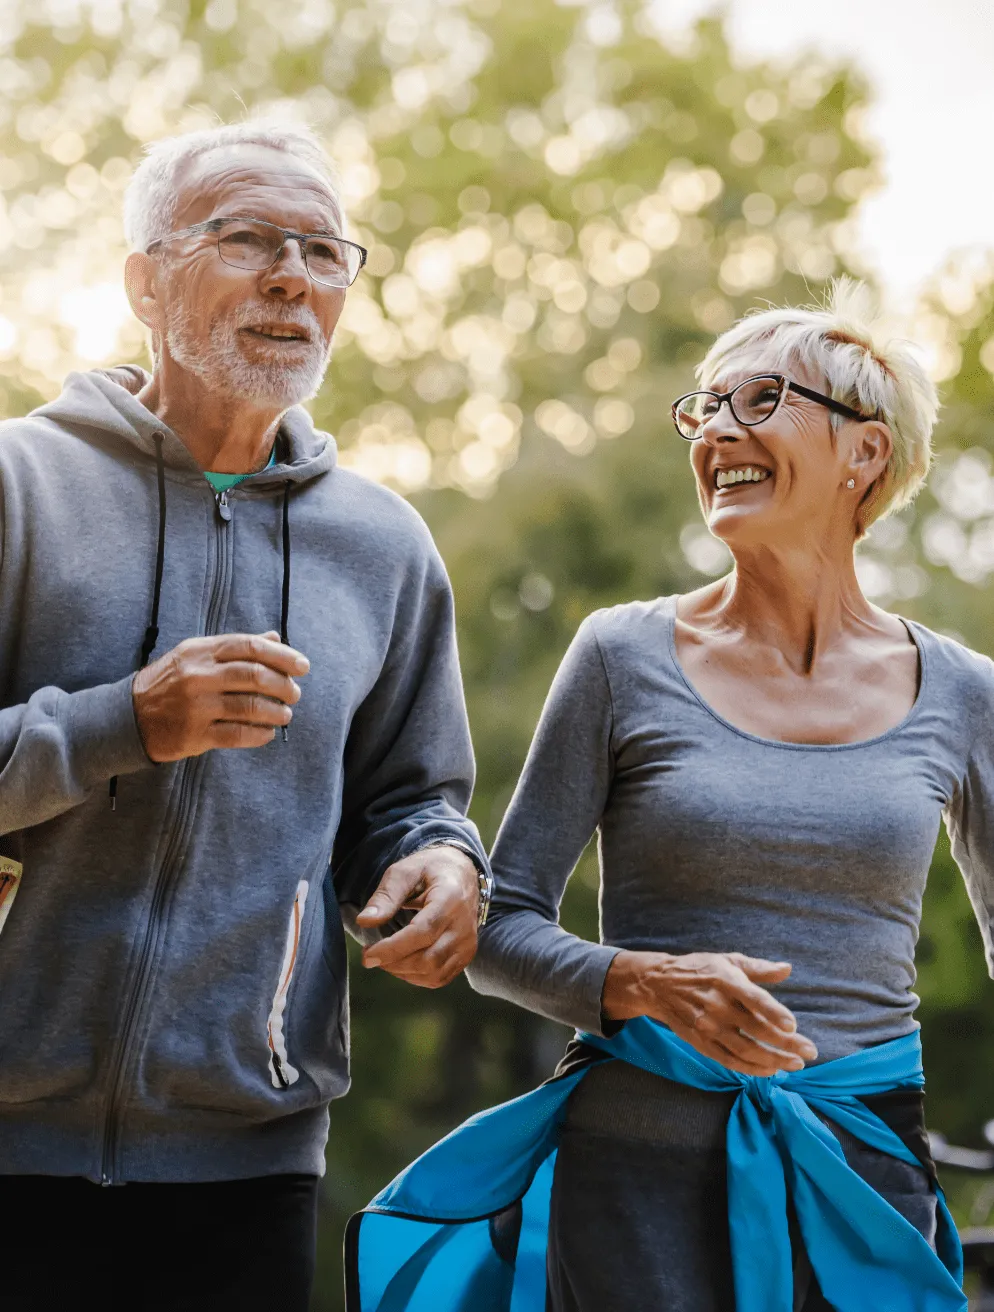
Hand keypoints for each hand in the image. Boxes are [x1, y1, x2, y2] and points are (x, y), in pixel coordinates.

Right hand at [132, 630, 308, 762]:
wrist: (127, 716)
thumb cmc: (170, 682)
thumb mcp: (196, 655)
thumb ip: (235, 648)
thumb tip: (274, 637)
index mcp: (201, 651)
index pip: (250, 647)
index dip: (282, 655)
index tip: (303, 666)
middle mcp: (198, 675)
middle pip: (254, 675)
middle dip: (283, 685)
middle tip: (295, 693)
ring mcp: (196, 706)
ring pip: (250, 707)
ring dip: (276, 712)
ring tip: (285, 715)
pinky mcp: (194, 734)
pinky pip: (238, 734)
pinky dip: (260, 734)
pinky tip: (268, 733)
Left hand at [358, 846, 479, 987]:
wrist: (462, 873)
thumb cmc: (430, 869)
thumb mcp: (405, 871)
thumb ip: (386, 896)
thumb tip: (364, 921)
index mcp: (450, 899)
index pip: (423, 932)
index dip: (393, 948)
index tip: (367, 955)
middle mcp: (464, 925)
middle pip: (428, 959)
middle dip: (393, 963)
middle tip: (369, 955)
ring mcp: (468, 943)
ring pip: (433, 973)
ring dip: (402, 972)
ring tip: (384, 957)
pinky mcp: (466, 955)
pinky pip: (440, 977)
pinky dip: (416, 977)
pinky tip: (401, 963)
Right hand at [602, 950, 817, 1075]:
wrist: (658, 985)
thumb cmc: (700, 969)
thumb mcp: (728, 961)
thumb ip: (759, 968)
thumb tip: (787, 969)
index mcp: (725, 981)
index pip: (753, 999)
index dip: (773, 1013)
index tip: (793, 1026)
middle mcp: (717, 1006)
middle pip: (756, 1030)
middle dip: (787, 1044)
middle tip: (810, 1053)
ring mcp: (709, 1027)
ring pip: (746, 1051)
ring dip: (774, 1061)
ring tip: (796, 1064)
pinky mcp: (702, 1043)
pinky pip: (730, 1061)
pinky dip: (752, 1069)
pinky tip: (771, 1070)